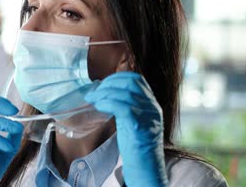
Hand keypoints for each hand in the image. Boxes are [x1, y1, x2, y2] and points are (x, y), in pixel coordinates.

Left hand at [85, 72, 166, 186]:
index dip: (117, 78)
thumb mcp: (132, 120)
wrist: (146, 168)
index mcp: (151, 104)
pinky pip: (123, 108)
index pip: (137, 79)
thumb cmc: (136, 145)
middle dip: (108, 84)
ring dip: (104, 93)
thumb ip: (125, 106)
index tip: (102, 84)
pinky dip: (108, 103)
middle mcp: (152, 107)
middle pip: (131, 84)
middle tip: (93, 92)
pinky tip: (99, 106)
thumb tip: (104, 93)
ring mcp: (148, 116)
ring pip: (125, 94)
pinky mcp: (140, 127)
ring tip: (92, 99)